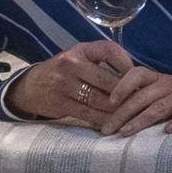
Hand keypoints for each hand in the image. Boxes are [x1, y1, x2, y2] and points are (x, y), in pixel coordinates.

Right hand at [6, 40, 134, 126]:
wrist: (30, 86)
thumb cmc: (64, 72)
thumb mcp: (79, 59)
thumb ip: (102, 64)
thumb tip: (136, 79)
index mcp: (81, 50)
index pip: (109, 50)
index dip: (127, 64)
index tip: (137, 77)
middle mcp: (71, 63)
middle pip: (107, 79)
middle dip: (126, 93)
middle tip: (141, 102)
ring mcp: (64, 84)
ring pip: (99, 99)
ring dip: (117, 109)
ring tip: (130, 115)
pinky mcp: (60, 103)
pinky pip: (88, 114)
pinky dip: (103, 119)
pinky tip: (113, 123)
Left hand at [99, 68, 171, 135]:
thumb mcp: (159, 88)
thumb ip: (138, 95)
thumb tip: (107, 110)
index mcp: (156, 79)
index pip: (137, 75)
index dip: (123, 86)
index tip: (110, 102)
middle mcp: (168, 86)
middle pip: (142, 98)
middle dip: (122, 114)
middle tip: (108, 130)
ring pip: (159, 108)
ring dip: (141, 121)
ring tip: (126, 133)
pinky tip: (167, 131)